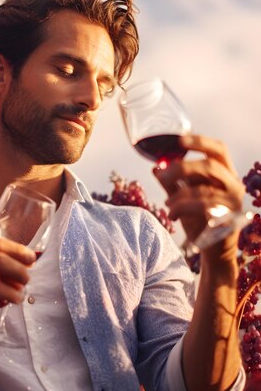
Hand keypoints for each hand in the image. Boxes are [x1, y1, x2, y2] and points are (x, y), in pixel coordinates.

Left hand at [153, 134, 243, 251]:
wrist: (214, 251)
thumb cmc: (201, 221)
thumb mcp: (185, 198)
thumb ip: (172, 183)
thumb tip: (156, 167)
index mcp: (226, 174)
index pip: (218, 150)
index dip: (200, 142)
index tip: (179, 140)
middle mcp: (234, 185)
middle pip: (210, 166)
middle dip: (182, 168)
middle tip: (163, 176)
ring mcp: (233, 203)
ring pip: (204, 190)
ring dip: (179, 196)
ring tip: (168, 204)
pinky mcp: (228, 219)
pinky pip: (204, 209)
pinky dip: (183, 209)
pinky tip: (173, 215)